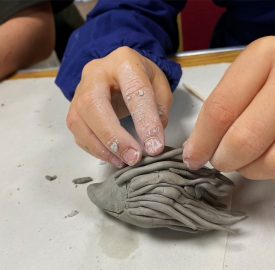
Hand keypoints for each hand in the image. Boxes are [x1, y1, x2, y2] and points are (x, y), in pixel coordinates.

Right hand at [67, 46, 171, 167]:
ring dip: (102, 147)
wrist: (120, 72)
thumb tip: (150, 141)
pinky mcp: (74, 108)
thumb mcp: (160, 88)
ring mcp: (80, 90)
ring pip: (80, 120)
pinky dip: (94, 148)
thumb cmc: (142, 79)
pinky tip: (112, 157)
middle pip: (94, 104)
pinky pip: (78, 131)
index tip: (155, 147)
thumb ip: (159, 111)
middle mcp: (96, 73)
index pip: (134, 92)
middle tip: (133, 158)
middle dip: (114, 136)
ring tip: (123, 161)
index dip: (145, 121)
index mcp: (124, 62)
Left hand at [183, 36, 274, 186]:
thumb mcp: (247, 78)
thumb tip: (195, 150)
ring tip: (249, 160)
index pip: (221, 110)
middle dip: (225, 160)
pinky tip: (273, 157)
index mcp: (266, 57)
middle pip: (245, 139)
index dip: (201, 142)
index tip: (192, 158)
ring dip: (253, 170)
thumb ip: (221, 109)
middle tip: (221, 161)